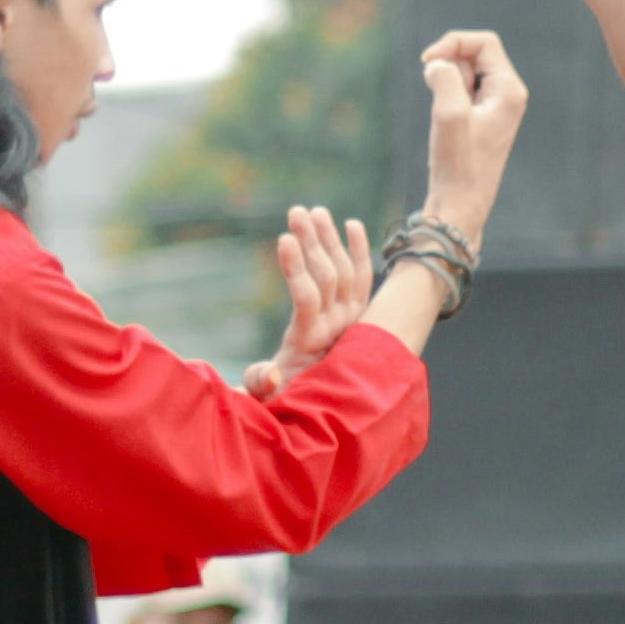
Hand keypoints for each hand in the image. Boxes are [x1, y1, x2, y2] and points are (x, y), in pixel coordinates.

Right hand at [246, 208, 374, 393]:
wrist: (316, 412)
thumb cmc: (282, 403)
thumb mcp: (265, 401)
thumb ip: (261, 385)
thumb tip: (270, 374)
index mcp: (308, 343)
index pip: (307, 299)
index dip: (296, 269)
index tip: (283, 239)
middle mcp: (335, 329)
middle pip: (328, 276)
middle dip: (312, 242)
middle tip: (296, 211)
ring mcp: (349, 320)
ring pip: (344, 271)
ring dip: (329, 239)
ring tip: (313, 211)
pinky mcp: (356, 315)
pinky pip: (363, 279)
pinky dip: (360, 251)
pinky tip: (352, 224)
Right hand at [415, 30, 526, 235]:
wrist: (460, 205)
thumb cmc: (458, 165)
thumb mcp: (448, 114)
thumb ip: (445, 77)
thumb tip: (438, 63)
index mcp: (509, 90)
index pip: (484, 42)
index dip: (452, 43)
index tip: (426, 61)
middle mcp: (508, 95)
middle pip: (475, 54)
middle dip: (449, 66)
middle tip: (439, 97)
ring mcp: (496, 107)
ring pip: (465, 73)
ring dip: (446, 83)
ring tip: (443, 116)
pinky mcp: (482, 119)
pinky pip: (461, 91)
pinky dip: (446, 96)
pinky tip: (443, 123)